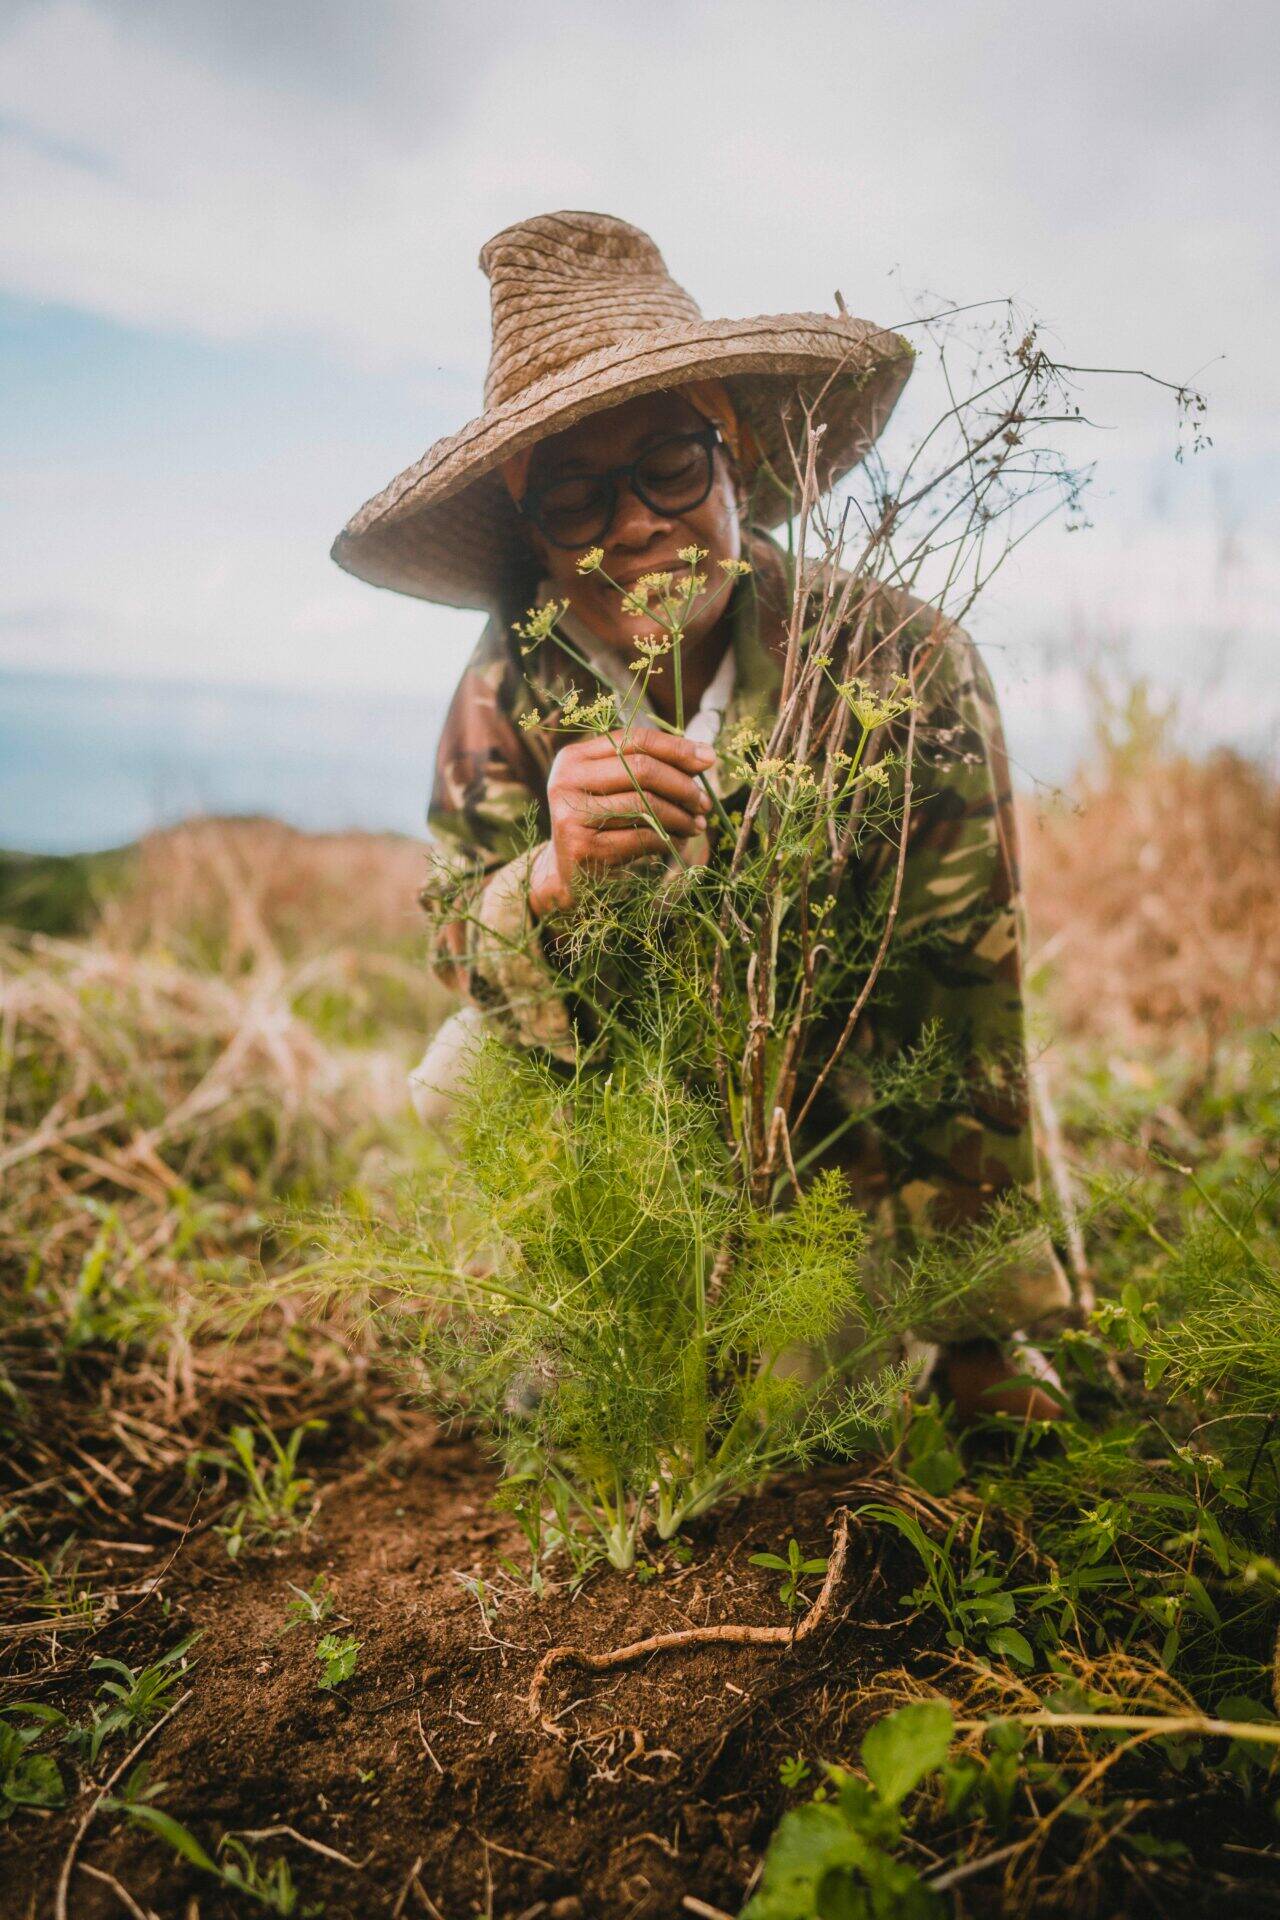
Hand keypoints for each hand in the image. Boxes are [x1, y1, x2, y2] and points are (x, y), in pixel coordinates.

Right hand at [528, 727, 715, 916]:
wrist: (569, 874)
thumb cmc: (602, 825)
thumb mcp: (617, 790)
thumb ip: (648, 769)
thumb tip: (703, 756)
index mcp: (574, 757)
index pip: (633, 740)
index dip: (675, 747)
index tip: (709, 759)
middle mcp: (566, 781)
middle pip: (641, 769)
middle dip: (682, 785)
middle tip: (705, 803)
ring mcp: (571, 814)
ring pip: (644, 804)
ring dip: (680, 816)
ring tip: (697, 825)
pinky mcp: (582, 847)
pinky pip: (640, 837)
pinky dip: (668, 839)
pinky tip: (680, 842)